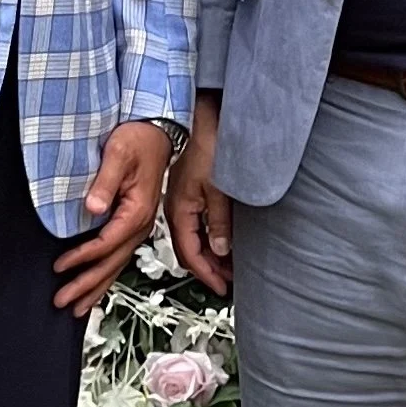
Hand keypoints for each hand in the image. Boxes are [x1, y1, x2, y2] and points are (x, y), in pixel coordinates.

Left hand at [53, 121, 170, 316]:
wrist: (157, 132)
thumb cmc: (139, 140)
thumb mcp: (119, 153)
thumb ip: (105, 181)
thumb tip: (93, 207)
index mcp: (137, 211)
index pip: (106, 243)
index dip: (82, 257)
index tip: (60, 266)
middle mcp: (140, 224)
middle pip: (111, 263)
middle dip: (87, 285)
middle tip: (63, 300)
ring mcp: (139, 226)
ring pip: (117, 265)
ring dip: (96, 287)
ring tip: (77, 307)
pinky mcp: (134, 224)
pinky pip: (119, 256)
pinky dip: (106, 275)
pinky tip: (95, 286)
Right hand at [165, 93, 232, 297]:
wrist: (203, 119)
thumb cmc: (209, 147)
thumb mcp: (219, 189)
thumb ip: (219, 222)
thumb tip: (220, 250)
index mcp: (179, 211)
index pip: (189, 254)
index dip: (206, 274)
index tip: (221, 287)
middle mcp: (176, 209)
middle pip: (189, 249)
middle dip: (208, 268)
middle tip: (228, 281)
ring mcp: (181, 201)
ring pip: (193, 238)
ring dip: (210, 254)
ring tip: (229, 266)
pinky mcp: (189, 193)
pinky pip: (196, 224)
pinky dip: (209, 237)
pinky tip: (222, 240)